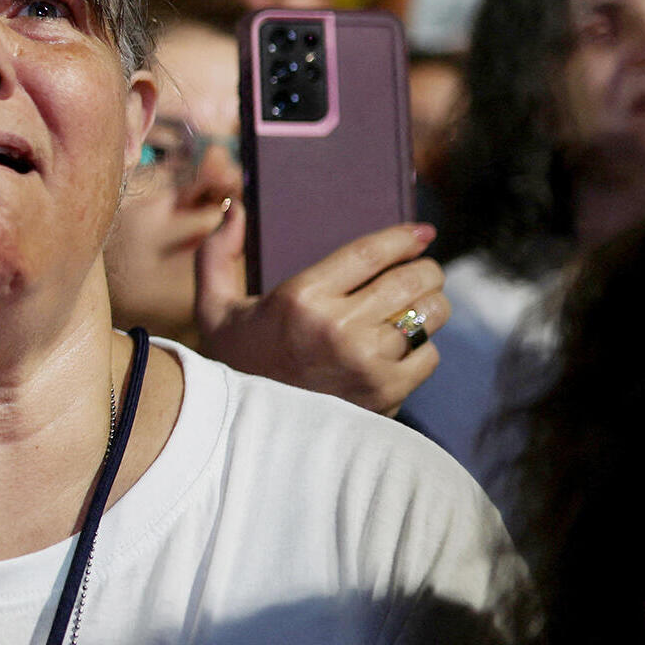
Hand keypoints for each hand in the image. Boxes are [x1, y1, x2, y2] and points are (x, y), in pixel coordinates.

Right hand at [193, 202, 447, 415]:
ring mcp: (367, 364)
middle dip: (425, 268)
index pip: (371, 253)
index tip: (422, 231)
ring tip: (417, 304)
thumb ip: (218, 254)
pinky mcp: (386, 395)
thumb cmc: (235, 364)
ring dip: (429, 304)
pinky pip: (430, 356)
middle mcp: (338, 329)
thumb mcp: (214, 309)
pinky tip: (401, 346)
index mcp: (300, 299)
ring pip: (430, 315)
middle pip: (412, 280)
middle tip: (421, 269)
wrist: (246, 436)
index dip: (403, 237)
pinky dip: (422, 347)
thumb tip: (234, 207)